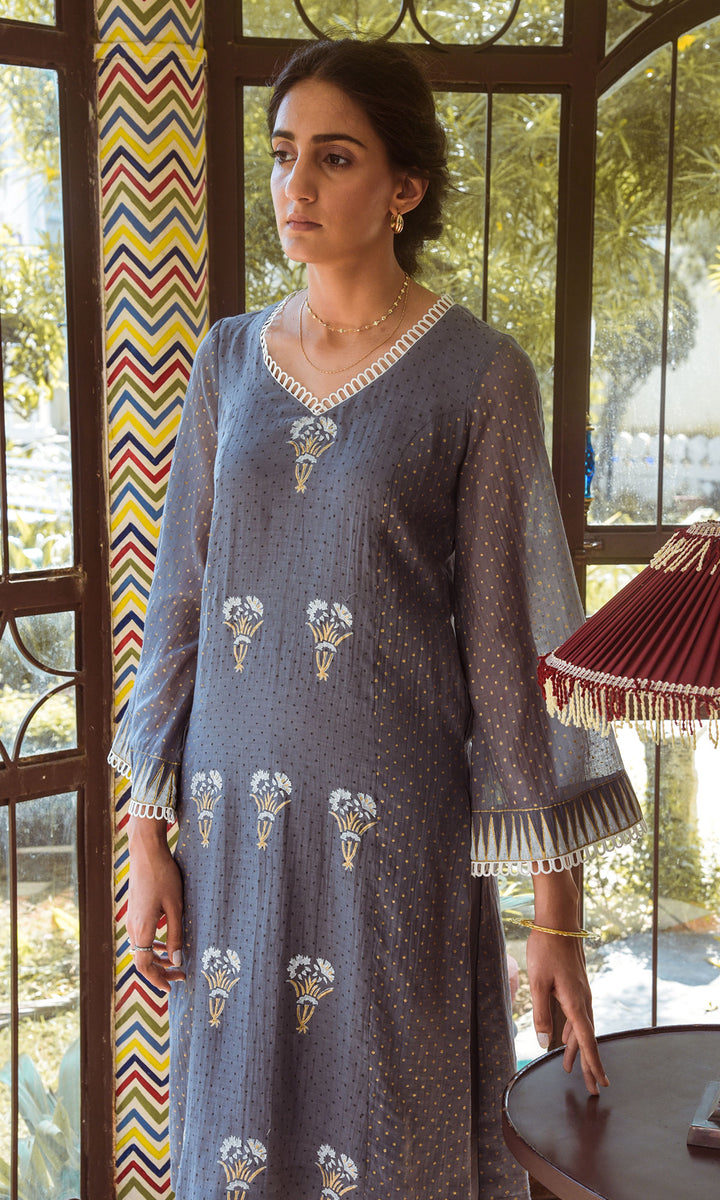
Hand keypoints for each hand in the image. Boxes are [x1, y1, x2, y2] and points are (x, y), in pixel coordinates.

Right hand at [127, 818, 184, 993]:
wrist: (146, 852)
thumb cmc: (163, 876)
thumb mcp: (175, 907)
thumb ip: (176, 934)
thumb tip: (177, 961)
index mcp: (142, 929)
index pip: (144, 966)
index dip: (157, 980)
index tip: (173, 987)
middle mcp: (132, 927)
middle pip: (142, 960)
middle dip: (161, 972)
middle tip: (181, 976)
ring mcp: (131, 918)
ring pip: (142, 949)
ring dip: (158, 960)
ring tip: (176, 964)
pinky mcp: (135, 911)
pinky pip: (142, 937)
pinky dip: (153, 946)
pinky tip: (167, 944)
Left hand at [526, 928, 607, 1094]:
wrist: (558, 922)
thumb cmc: (545, 949)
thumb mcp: (537, 983)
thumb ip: (540, 1013)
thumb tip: (544, 1042)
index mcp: (575, 1002)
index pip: (587, 1041)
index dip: (593, 1064)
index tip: (601, 1083)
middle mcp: (583, 1000)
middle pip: (588, 1039)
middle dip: (589, 1064)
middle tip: (593, 1089)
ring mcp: (581, 993)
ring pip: (582, 1028)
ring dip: (578, 1049)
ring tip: (569, 1068)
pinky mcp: (576, 986)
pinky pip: (578, 1016)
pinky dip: (573, 1032)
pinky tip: (565, 1039)